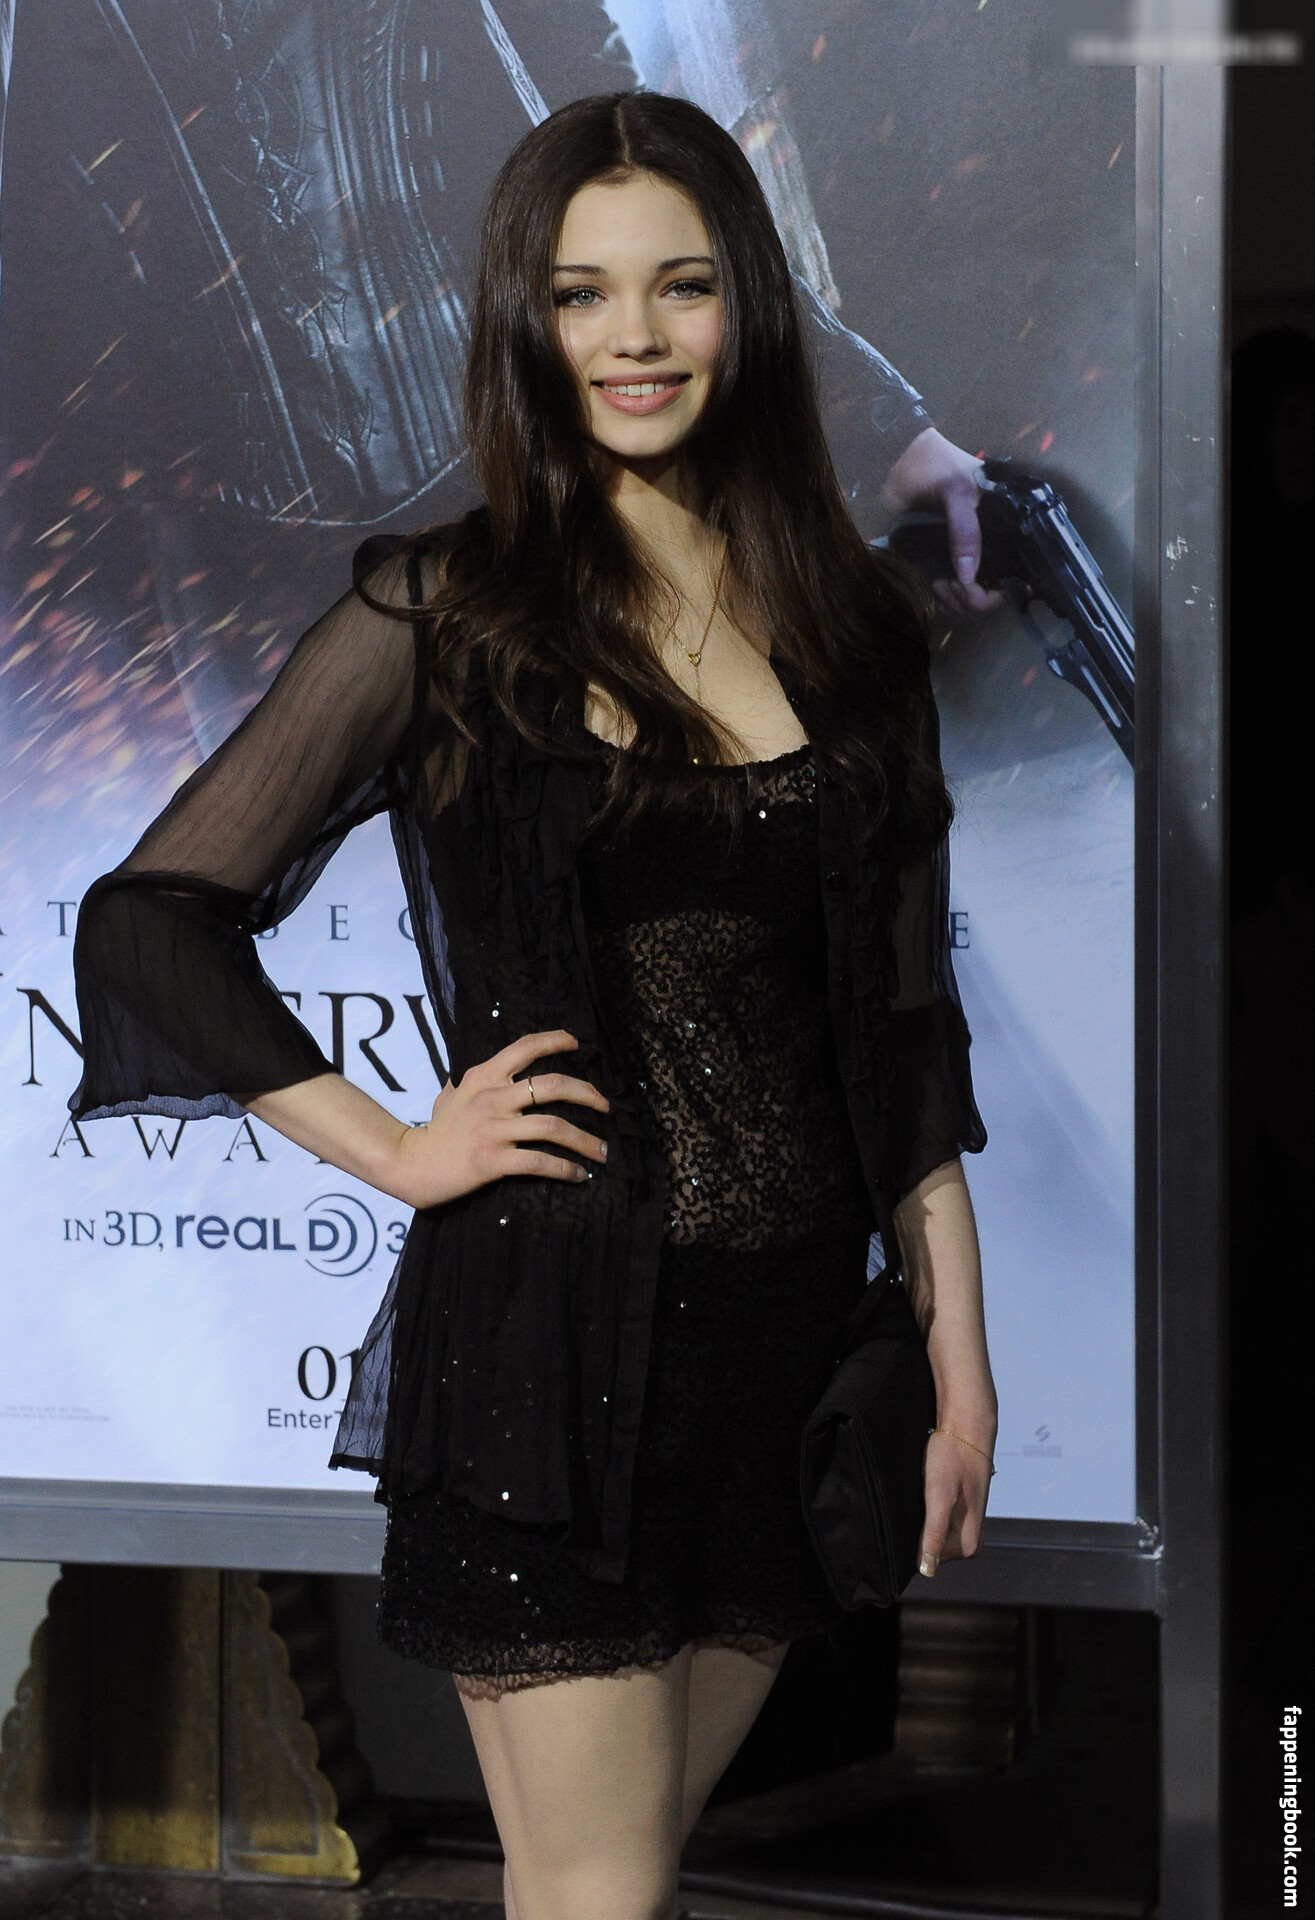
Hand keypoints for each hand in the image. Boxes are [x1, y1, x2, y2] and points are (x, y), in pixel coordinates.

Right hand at [393, 1029, 609, 1209]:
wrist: (411, 1163)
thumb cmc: (436, 1131)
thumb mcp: (452, 1094)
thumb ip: (473, 1082)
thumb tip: (489, 1074)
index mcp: (483, 1077)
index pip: (525, 1047)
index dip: (555, 1040)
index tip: (577, 1043)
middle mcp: (491, 1097)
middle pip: (553, 1085)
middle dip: (588, 1094)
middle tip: (606, 1106)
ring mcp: (492, 1128)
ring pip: (553, 1126)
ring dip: (585, 1140)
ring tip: (602, 1151)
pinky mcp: (492, 1160)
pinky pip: (539, 1162)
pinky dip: (565, 1169)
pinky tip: (578, 1175)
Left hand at [879, 426, 1005, 618]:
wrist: (898, 458)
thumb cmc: (934, 466)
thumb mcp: (956, 493)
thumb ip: (965, 532)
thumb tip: (968, 578)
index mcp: (1003, 525)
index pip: (1011, 574)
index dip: (993, 592)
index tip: (971, 589)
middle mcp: (989, 543)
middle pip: (989, 594)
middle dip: (970, 599)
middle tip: (946, 586)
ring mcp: (964, 554)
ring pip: (969, 598)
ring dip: (956, 602)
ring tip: (938, 586)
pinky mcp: (941, 559)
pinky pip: (950, 593)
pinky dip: (944, 599)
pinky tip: (934, 589)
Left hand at [916, 1424, 994, 1578]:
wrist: (966, 1429)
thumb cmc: (953, 1458)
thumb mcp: (940, 1496)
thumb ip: (934, 1534)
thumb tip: (927, 1570)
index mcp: (968, 1544)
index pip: (927, 1562)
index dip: (912, 1542)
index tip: (908, 1518)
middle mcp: (969, 1540)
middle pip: (929, 1549)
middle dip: (916, 1530)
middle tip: (915, 1502)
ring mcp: (963, 1526)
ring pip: (929, 1533)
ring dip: (919, 1518)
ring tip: (919, 1495)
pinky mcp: (956, 1512)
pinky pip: (933, 1521)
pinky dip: (924, 1510)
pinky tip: (921, 1494)